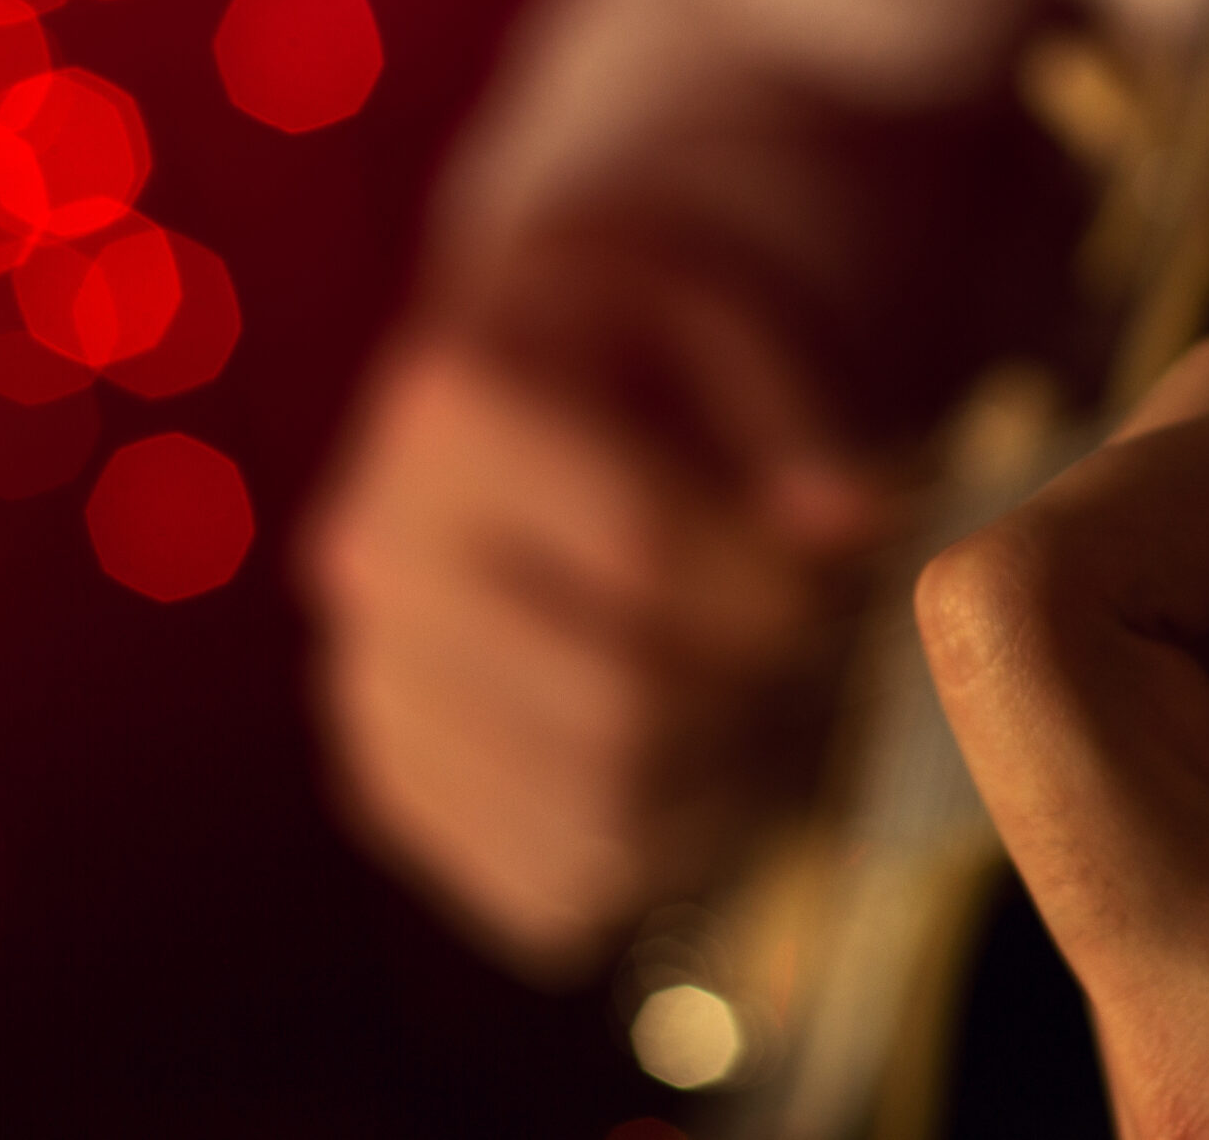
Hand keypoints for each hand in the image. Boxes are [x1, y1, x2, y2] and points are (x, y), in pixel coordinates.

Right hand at [306, 243, 893, 982]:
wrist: (542, 372)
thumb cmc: (654, 343)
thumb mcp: (736, 316)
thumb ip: (800, 411)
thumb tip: (842, 522)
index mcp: (449, 403)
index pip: (637, 543)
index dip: (774, 584)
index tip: (833, 573)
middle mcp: (371, 550)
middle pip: (613, 705)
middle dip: (758, 697)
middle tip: (815, 656)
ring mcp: (366, 683)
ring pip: (588, 817)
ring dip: (724, 787)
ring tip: (767, 707)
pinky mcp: (389, 787)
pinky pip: (547, 891)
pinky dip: (659, 855)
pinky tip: (697, 766)